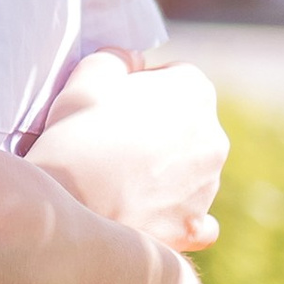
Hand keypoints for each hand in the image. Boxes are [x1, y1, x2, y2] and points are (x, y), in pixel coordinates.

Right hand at [25, 51, 224, 250]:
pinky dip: (176, 215)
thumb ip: (118, 57)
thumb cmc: (76, 135)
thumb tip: (132, 62)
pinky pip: (195, 217)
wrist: (69, 210)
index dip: (140, 88)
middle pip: (186, 124)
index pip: (175, 77)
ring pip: (189, 170)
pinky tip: (150, 214)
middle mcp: (214, 138)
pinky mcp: (194, 226)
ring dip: (163, 170)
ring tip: (116, 179)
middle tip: (110, 140)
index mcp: (195, 91)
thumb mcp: (87, 75)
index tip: (111, 103)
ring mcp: (208, 186)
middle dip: (157, 129)